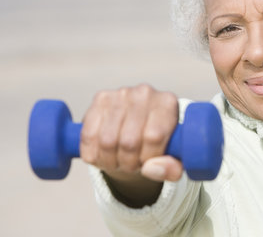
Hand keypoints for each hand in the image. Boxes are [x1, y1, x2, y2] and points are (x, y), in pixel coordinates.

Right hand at [80, 84, 182, 205]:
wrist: (138, 127)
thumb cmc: (159, 143)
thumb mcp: (173, 158)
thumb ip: (172, 169)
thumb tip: (151, 168)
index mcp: (167, 104)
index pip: (154, 137)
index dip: (148, 158)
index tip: (148, 162)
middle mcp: (145, 94)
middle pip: (129, 142)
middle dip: (128, 163)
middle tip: (132, 165)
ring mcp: (120, 94)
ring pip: (107, 141)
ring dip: (110, 161)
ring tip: (118, 161)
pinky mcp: (100, 99)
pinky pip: (89, 136)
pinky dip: (93, 154)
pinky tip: (103, 155)